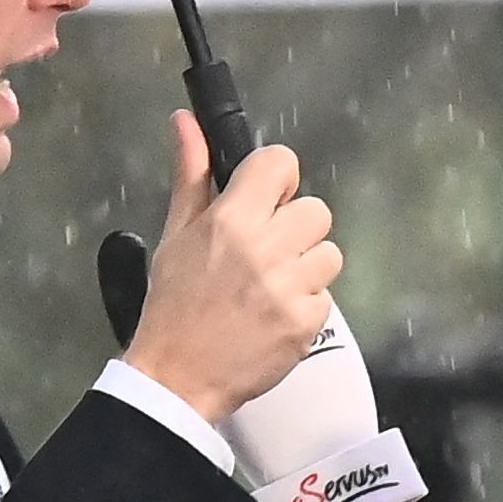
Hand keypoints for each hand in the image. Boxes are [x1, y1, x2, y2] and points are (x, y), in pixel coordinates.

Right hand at [121, 112, 338, 422]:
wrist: (176, 379)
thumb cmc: (173, 305)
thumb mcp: (176, 234)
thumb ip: (191, 175)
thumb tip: (186, 122)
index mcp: (231, 219)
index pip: (282, 163)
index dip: (277, 180)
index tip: (265, 200)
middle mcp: (265, 248)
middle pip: (316, 209)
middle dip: (294, 228)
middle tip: (265, 253)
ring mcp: (289, 287)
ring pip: (329, 252)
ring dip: (306, 268)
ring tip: (269, 287)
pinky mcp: (307, 323)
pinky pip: (326, 296)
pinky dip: (305, 305)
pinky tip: (273, 315)